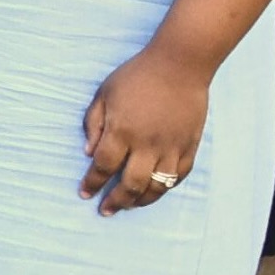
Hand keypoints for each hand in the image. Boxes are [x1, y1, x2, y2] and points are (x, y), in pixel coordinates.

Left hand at [79, 45, 216, 211]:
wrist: (180, 65)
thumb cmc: (137, 75)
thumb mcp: (105, 94)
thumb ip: (94, 124)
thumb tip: (88, 153)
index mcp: (122, 131)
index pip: (102, 166)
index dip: (92, 183)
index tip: (85, 194)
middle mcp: (146, 144)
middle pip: (130, 184)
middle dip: (115, 201)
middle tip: (106, 209)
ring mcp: (171, 147)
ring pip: (157, 186)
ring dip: (141, 200)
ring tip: (129, 205)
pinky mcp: (189, 146)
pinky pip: (178, 176)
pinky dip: (166, 187)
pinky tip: (155, 191)